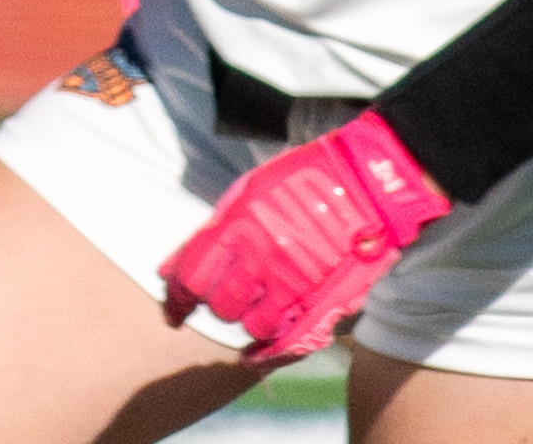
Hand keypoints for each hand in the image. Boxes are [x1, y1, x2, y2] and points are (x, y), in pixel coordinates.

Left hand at [159, 111, 448, 361]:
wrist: (365, 183)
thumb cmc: (300, 179)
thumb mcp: (246, 190)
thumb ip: (210, 232)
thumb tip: (167, 270)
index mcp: (239, 222)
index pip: (192, 275)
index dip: (176, 298)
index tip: (172, 310)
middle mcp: (264, 254)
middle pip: (220, 305)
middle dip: (217, 303)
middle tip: (224, 295)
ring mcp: (296, 280)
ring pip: (253, 326)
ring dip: (248, 320)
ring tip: (255, 305)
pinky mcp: (324, 298)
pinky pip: (287, 340)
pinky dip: (269, 350)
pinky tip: (256, 353)